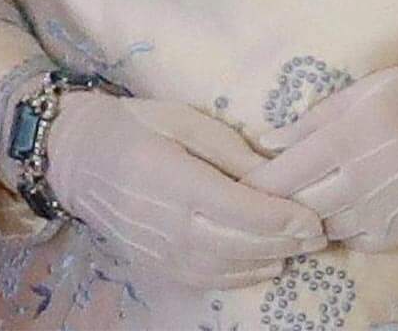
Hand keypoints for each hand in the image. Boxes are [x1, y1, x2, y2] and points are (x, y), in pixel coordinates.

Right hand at [44, 95, 326, 290]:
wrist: (77, 158)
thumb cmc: (134, 125)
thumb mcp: (181, 119)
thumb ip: (227, 148)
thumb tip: (273, 170)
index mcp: (173, 178)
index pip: (241, 210)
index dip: (282, 219)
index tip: (313, 217)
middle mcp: (169, 223)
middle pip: (242, 245)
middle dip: (286, 242)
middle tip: (319, 234)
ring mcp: (163, 251)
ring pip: (230, 267)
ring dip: (270, 260)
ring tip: (300, 247)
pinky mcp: (159, 266)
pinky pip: (210, 278)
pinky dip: (244, 274)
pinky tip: (265, 261)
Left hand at [247, 31, 397, 253]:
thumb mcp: (358, 90)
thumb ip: (311, 120)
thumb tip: (265, 142)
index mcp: (347, 136)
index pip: (283, 173)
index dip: (254, 182)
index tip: (233, 181)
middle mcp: (364, 178)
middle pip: (298, 206)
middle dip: (271, 204)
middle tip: (250, 198)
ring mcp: (386, 208)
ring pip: (325, 227)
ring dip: (303, 218)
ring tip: (287, 205)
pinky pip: (357, 240)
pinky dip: (338, 229)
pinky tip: (331, 212)